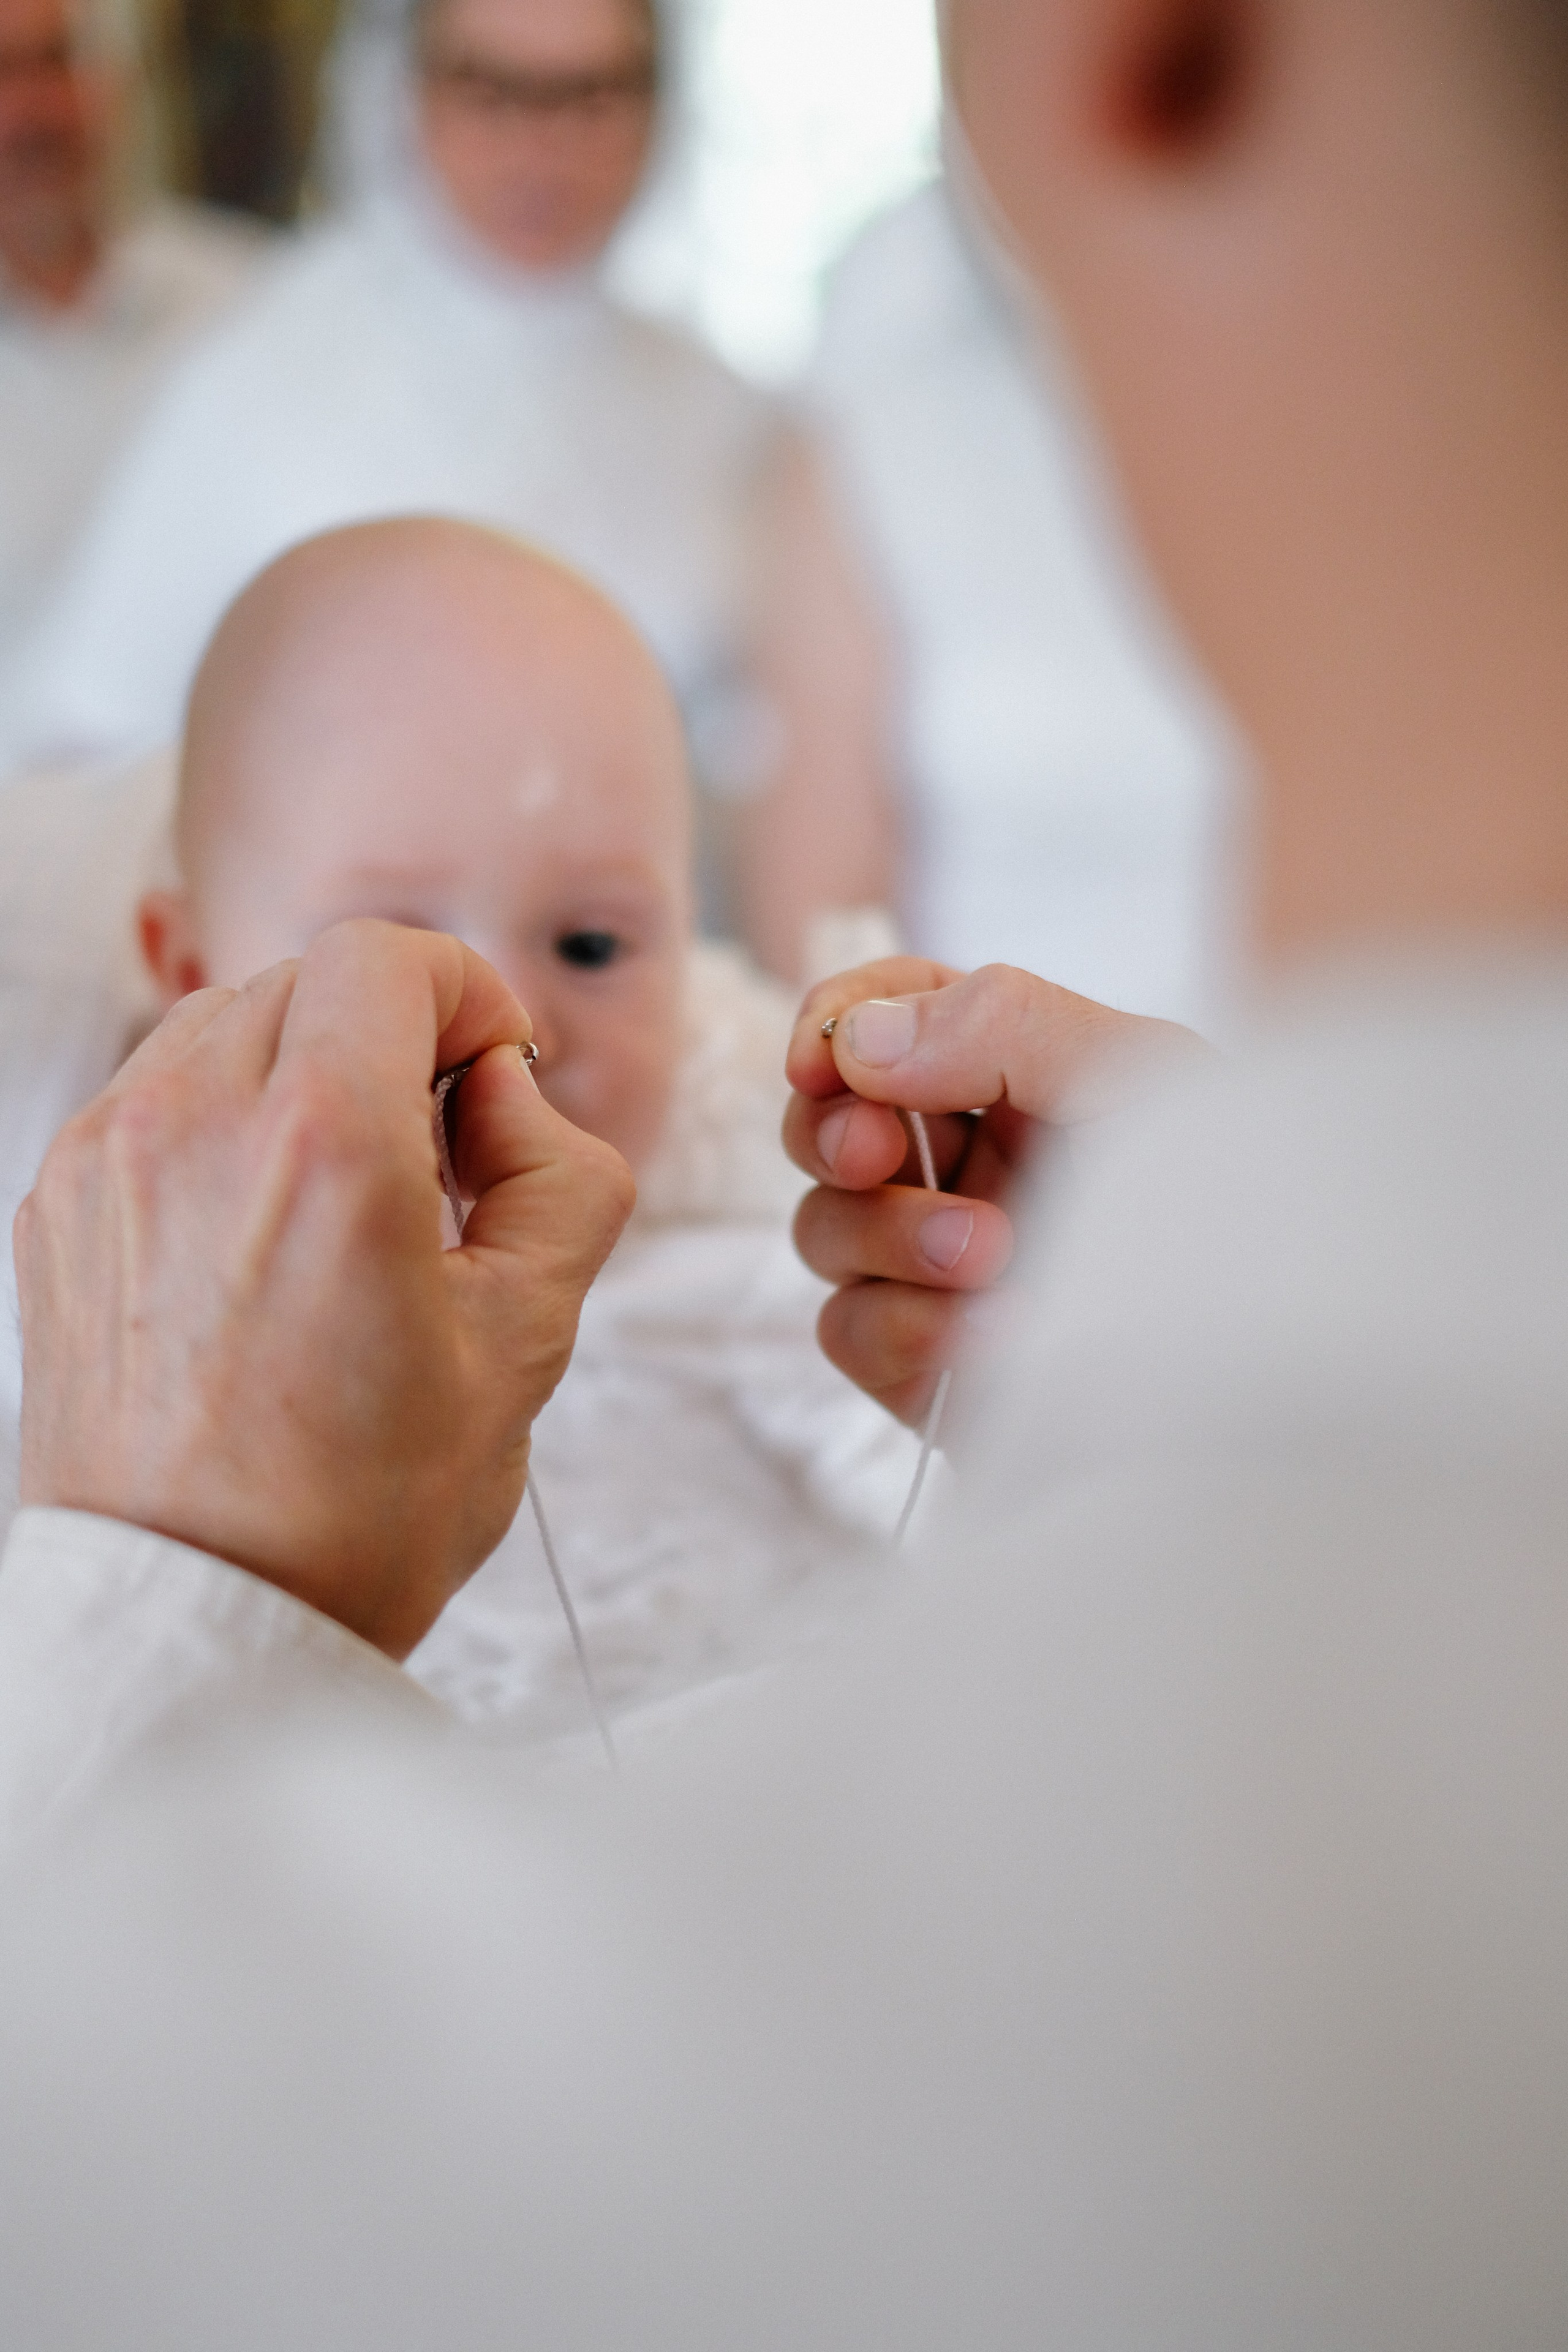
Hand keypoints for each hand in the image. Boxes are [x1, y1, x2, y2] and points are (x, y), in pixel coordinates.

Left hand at [14, 921, 633, 1658]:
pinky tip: (264, 1241)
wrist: (197, 1618)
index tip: (491, 1075)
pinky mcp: (56, 1207)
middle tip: (436, 1158)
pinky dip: (224, 1126)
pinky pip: (155, 1101)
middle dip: (393, 1036)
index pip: (386, 954)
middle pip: (308, 979)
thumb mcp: (529, 1341)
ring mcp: (104, 1162)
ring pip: (223, 1025)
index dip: (465, 995)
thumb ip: (560, 1175)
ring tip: (345, 1203)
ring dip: (303, 1071)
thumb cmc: (358, 1507)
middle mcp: (190, 1125)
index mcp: (320, 1144)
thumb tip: (505, 1094)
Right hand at [785, 959, 1205, 1426]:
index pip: (884, 1014)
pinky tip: (1000, 1336)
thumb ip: (1004, 1026)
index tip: (820, 1062)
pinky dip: (910, 1328)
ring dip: (890, 1236)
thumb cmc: (1234, 1208)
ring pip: (824, 1229)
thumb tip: (862, 1039)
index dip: (833, 1026)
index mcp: (1013, 1075)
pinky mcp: (926, 1362)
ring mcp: (936, 1267)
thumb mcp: (1141, 1077)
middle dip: (830, 1132)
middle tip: (873, 1154)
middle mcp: (966, 1164)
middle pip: (825, 1125)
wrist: (1275, 1379)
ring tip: (993, 1257)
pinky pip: (850, 1331)